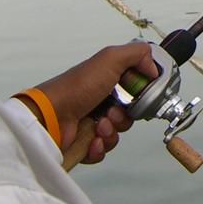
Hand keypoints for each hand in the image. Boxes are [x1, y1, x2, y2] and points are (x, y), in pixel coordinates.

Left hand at [32, 41, 159, 163]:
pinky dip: (100, 147)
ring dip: (112, 131)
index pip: (134, 89)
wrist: (49, 117)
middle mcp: (100, 100)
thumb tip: (153, 68)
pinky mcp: (84, 142)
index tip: (138, 96)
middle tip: (112, 112)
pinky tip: (92, 140)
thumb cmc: (75, 87)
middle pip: (129, 114)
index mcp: (106, 80)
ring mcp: (91, 121)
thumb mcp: (110, 59)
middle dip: (124, 116)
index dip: (139, 95)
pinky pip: (103, 150)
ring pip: (117, 133)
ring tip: (98, 126)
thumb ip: (136, 54)